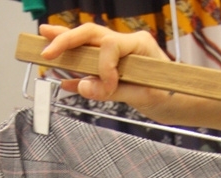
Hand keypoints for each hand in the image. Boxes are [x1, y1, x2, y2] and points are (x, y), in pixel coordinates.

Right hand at [39, 23, 171, 116]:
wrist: (177, 100)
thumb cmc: (167, 95)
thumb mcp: (143, 96)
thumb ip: (112, 92)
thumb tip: (82, 87)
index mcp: (138, 44)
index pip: (109, 46)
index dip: (103, 68)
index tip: (107, 88)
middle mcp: (126, 42)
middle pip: (91, 34)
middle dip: (67, 40)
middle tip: (47, 49)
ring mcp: (119, 52)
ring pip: (88, 42)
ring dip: (65, 41)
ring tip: (43, 37)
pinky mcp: (113, 65)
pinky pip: (90, 62)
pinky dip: (75, 67)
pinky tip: (59, 72)